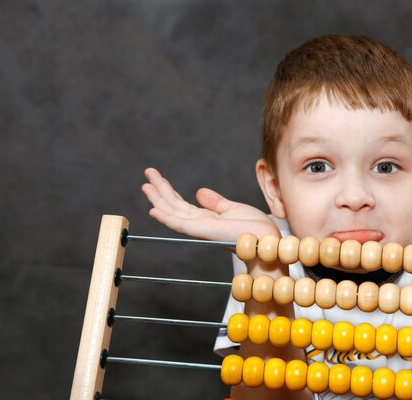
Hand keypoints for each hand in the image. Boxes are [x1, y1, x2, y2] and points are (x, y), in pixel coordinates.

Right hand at [141, 168, 278, 241]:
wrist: (265, 239)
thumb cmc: (254, 228)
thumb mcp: (232, 208)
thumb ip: (215, 202)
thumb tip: (199, 192)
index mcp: (206, 219)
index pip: (181, 204)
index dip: (168, 190)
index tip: (157, 177)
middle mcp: (199, 224)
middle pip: (173, 206)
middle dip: (159, 190)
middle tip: (148, 172)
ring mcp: (199, 228)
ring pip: (172, 213)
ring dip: (158, 199)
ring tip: (146, 184)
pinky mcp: (202, 231)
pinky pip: (180, 224)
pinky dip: (166, 218)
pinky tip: (154, 210)